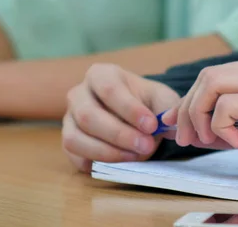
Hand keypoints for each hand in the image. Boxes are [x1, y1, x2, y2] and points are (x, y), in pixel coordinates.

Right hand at [62, 63, 179, 172]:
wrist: (136, 118)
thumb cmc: (146, 104)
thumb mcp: (162, 99)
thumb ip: (169, 108)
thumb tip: (169, 121)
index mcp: (101, 74)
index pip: (109, 89)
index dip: (130, 109)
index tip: (152, 126)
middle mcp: (79, 94)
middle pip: (88, 115)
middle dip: (119, 135)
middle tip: (146, 146)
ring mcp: (69, 118)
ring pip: (75, 138)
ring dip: (107, 152)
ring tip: (136, 156)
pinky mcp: (68, 141)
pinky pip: (74, 155)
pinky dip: (96, 162)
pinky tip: (119, 163)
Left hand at [163, 50, 237, 173]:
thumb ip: (236, 123)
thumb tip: (196, 132)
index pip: (218, 73)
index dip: (191, 98)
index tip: (178, 122)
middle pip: (208, 76)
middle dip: (188, 109)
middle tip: (187, 139)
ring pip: (212, 85)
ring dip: (199, 117)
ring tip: (209, 141)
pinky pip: (227, 106)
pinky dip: (220, 126)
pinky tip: (237, 143)